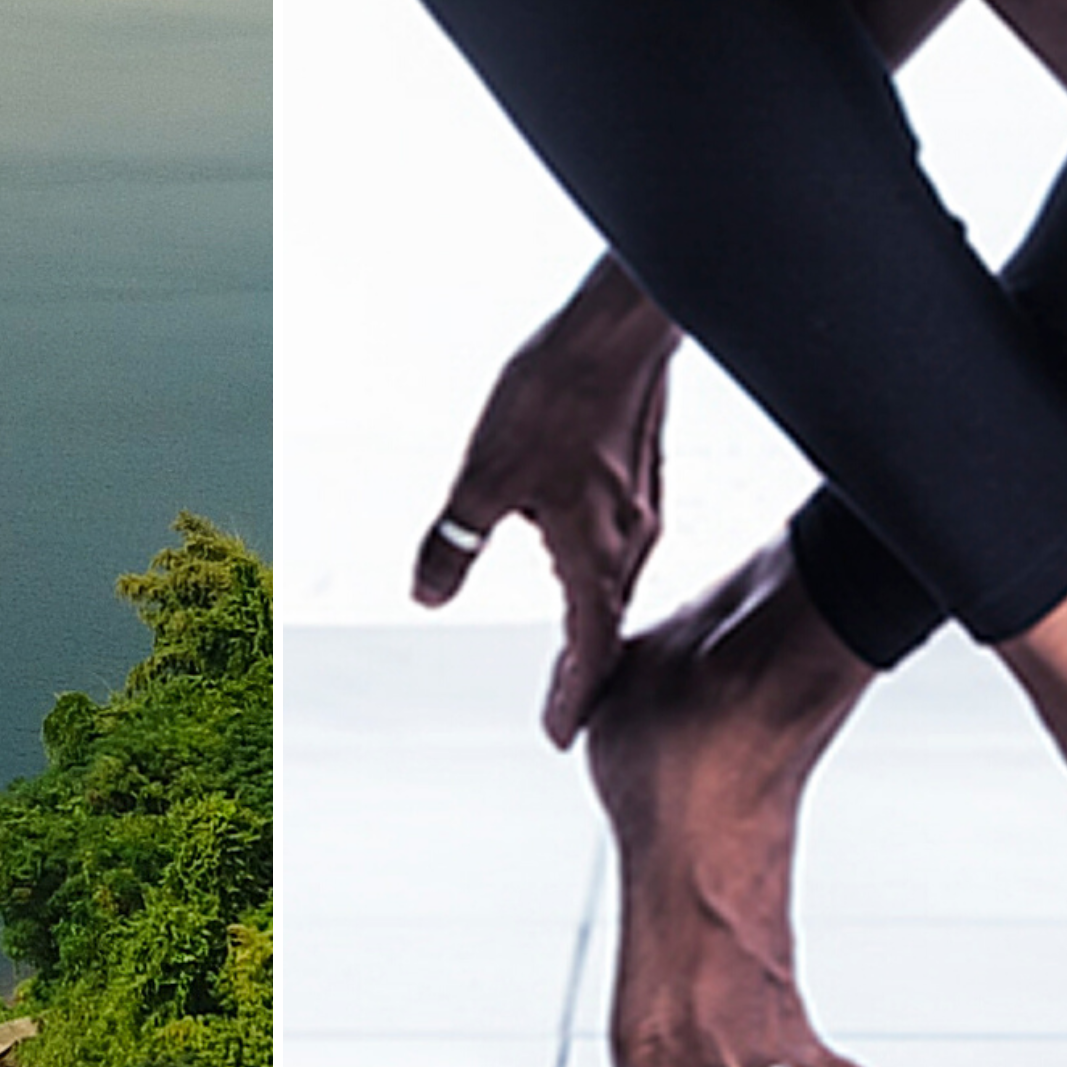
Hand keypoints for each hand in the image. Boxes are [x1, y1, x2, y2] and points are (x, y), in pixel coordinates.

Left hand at [417, 254, 674, 743]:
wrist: (616, 330)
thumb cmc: (552, 395)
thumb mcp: (483, 476)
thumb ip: (455, 541)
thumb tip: (424, 596)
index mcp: (592, 552)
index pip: (588, 650)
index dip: (572, 698)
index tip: (558, 736)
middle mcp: (628, 540)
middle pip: (606, 626)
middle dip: (585, 673)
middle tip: (565, 710)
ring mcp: (641, 508)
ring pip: (617, 585)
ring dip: (595, 625)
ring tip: (577, 655)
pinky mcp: (641, 477)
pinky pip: (625, 548)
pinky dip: (603, 578)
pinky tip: (587, 566)